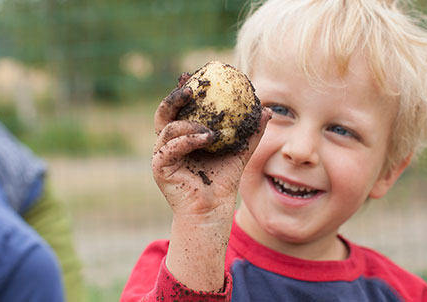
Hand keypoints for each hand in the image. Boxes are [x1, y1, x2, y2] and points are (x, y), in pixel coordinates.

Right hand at [152, 73, 270, 218]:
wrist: (213, 208)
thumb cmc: (223, 179)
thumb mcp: (239, 151)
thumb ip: (250, 132)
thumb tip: (267, 110)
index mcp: (182, 133)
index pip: (181, 107)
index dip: (186, 89)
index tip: (198, 75)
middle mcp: (168, 141)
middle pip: (165, 111)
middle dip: (175, 96)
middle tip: (191, 88)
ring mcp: (161, 153)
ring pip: (167, 128)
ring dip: (189, 123)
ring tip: (212, 129)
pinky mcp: (159, 167)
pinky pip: (170, 147)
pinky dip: (188, 139)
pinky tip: (207, 138)